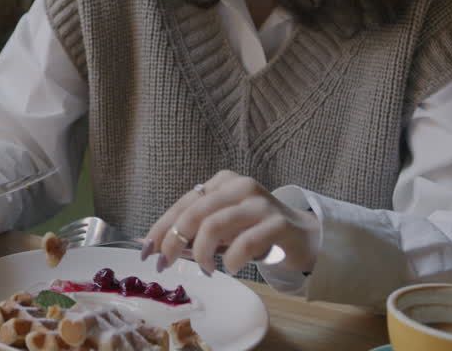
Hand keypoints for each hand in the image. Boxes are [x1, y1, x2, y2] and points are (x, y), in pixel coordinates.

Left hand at [141, 170, 319, 276]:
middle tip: (166, 264)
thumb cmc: (257, 230)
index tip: (147, 250)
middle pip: (195, 212)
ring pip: (214, 225)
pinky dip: (230, 259)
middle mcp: (240, 186)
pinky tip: (230, 267)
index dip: (162, 227)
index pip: (184, 203)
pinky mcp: (277, 224)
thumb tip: (160, 247)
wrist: (304, 236)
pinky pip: (244, 242)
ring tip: (204, 269)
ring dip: (201, 252)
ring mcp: (260, 203)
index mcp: (223, 182)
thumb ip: (198, 230)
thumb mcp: (225, 225)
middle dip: (174, 241)